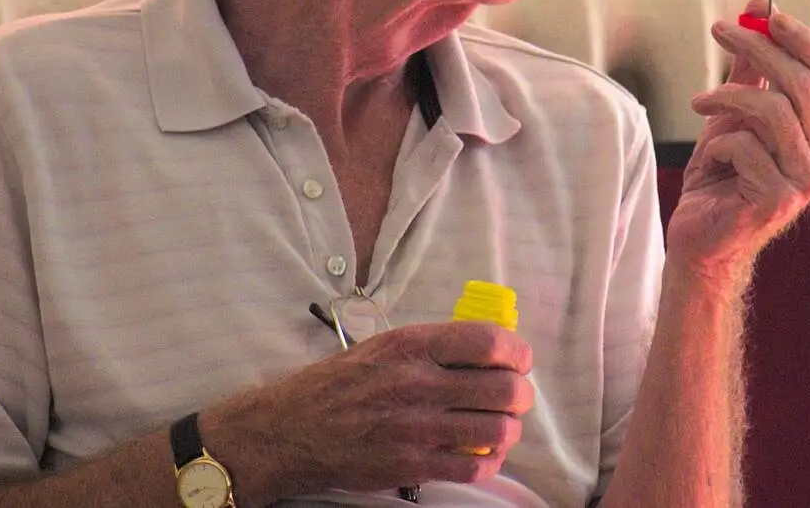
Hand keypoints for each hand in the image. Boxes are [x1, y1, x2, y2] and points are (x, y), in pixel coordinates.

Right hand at [209, 321, 535, 500]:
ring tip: (501, 428)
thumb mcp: (383, 348)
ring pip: (496, 430)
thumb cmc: (338, 385)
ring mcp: (415, 427)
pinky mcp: (410, 465)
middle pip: (503, 388)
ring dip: (508, 430)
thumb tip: (485, 349)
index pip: (488, 341)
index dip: (517, 352)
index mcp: (411, 345)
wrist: (288, 430)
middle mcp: (417, 383)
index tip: (519, 361)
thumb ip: (432, 348)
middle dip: (521, 395)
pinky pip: (472, 467)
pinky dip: (488, 462)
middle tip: (517, 398)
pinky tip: (482, 455)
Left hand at [669, 0, 809, 285]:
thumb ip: (750, 69)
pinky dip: (717, 144)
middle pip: (802, 83)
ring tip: (699, 102)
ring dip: (726, 96)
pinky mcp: (778, 199)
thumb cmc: (721, 178)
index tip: (764, 14)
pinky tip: (710, 160)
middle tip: (720, 30)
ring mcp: (806, 182)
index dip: (804, 39)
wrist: (701, 241)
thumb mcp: (735, 114)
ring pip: (773, 109)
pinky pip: (745, 144)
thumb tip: (758, 11)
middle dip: (757, 47)